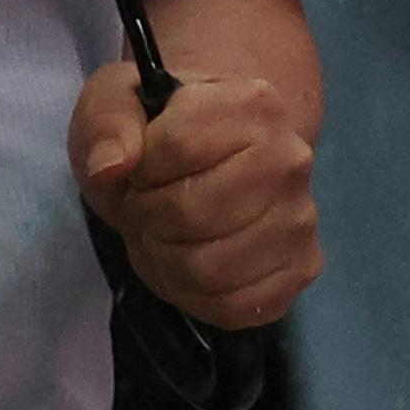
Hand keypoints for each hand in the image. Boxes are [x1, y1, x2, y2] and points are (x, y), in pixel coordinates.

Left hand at [70, 51, 319, 327]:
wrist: (205, 162)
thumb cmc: (157, 133)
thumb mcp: (115, 106)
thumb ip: (108, 126)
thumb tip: (111, 168)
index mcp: (252, 103)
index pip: (178, 145)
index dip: (140, 169)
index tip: (139, 169)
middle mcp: (291, 158)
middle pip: (194, 212)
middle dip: (149, 218)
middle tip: (147, 208)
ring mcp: (300, 218)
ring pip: (211, 267)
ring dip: (166, 260)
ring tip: (166, 235)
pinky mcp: (302, 269)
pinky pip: (235, 306)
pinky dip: (195, 295)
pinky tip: (191, 263)